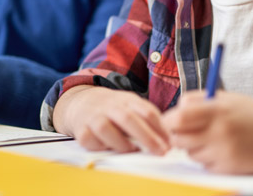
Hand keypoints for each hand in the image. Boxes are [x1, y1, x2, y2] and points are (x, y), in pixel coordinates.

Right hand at [52, 85, 169, 154]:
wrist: (82, 102)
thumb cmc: (114, 109)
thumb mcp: (132, 106)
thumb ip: (149, 118)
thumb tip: (169, 138)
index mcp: (126, 100)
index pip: (146, 111)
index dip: (160, 128)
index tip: (171, 143)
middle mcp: (109, 107)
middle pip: (128, 119)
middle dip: (146, 137)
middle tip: (161, 152)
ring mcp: (93, 117)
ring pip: (105, 129)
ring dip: (121, 143)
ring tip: (132, 150)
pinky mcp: (81, 130)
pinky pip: (89, 140)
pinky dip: (99, 146)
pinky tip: (108, 148)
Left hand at [163, 91, 252, 173]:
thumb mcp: (228, 99)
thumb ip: (199, 100)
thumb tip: (176, 108)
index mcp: (217, 110)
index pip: (178, 118)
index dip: (170, 120)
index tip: (172, 120)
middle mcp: (219, 132)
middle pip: (179, 138)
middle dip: (178, 135)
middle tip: (188, 131)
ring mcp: (224, 152)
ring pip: (190, 153)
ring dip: (194, 147)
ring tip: (212, 138)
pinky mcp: (229, 168)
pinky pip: (204, 165)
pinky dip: (207, 159)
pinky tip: (223, 150)